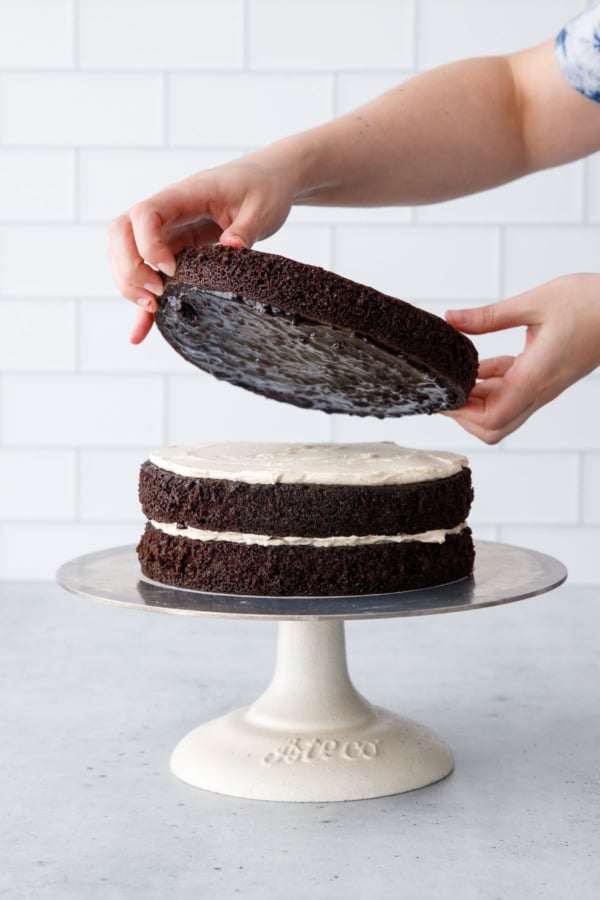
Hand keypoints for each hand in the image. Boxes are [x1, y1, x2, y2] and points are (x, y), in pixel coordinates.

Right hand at [108, 153, 296, 342]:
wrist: (267, 180)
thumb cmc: (263, 187)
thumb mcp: (262, 207)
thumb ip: (246, 227)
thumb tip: (230, 248)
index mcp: (185, 195)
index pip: (145, 213)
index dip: (148, 244)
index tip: (171, 270)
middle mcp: (167, 212)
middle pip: (121, 233)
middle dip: (128, 267)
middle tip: (155, 295)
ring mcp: (167, 231)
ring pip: (126, 253)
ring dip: (129, 282)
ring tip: (152, 309)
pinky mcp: (175, 249)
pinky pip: (150, 273)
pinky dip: (143, 301)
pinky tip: (140, 331)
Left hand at [445, 274, 599, 442]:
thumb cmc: (592, 304)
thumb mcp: (535, 302)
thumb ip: (489, 316)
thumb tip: (452, 319)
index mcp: (535, 378)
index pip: (491, 419)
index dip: (461, 414)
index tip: (442, 394)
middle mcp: (539, 390)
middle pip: (494, 427)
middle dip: (464, 415)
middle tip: (445, 388)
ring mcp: (542, 387)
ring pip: (501, 412)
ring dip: (475, 399)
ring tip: (455, 373)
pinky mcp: (544, 377)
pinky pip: (510, 392)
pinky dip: (489, 384)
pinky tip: (477, 364)